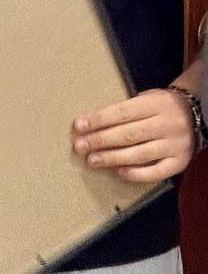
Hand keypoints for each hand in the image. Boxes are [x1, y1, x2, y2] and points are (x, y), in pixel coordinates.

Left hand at [72, 88, 195, 181]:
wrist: (195, 115)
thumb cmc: (159, 106)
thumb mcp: (144, 99)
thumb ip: (123, 111)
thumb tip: (92, 125)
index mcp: (154, 105)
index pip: (122, 113)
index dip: (99, 120)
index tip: (78, 126)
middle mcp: (166, 125)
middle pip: (128, 134)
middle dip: (101, 141)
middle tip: (80, 146)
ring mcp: (175, 145)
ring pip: (140, 154)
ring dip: (113, 158)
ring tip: (92, 160)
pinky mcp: (180, 162)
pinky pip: (157, 172)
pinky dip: (137, 174)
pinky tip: (119, 172)